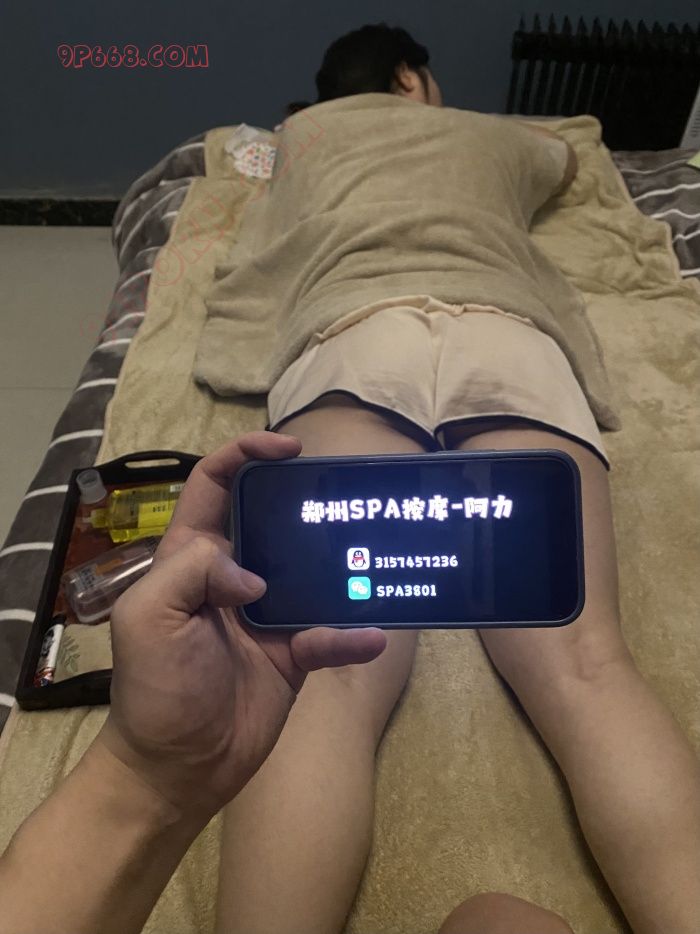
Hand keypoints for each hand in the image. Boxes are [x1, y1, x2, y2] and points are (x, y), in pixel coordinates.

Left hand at [98, 431, 386, 818]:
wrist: (179, 767)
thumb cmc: (154, 687)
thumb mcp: (146, 616)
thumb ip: (189, 571)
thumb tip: (253, 575)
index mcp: (190, 556)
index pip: (215, 485)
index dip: (246, 454)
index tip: (288, 448)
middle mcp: (231, 575)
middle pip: (272, 518)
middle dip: (303, 501)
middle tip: (341, 494)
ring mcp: (267, 613)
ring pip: (310, 571)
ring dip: (340, 565)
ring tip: (373, 553)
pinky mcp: (294, 652)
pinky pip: (329, 634)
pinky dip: (349, 636)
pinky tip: (369, 637)